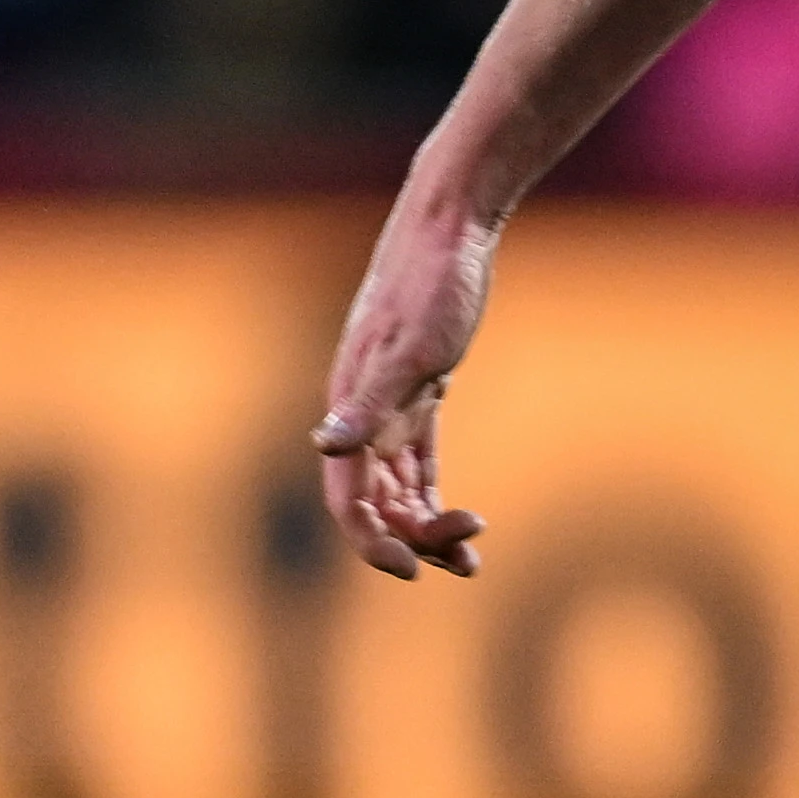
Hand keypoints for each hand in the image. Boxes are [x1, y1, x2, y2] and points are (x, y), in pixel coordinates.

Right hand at [310, 187, 501, 579]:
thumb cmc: (432, 283)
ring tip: (472, 558)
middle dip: (413, 538)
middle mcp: (362, 415)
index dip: (372, 541)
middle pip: (374, 504)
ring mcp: (389, 407)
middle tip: (467, 559)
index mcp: (350, 408)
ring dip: (427, 528)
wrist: (451, 227)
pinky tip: (466, 523)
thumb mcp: (411, 345)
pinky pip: (417, 467)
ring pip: (397, 491)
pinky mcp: (418, 396)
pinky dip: (434, 499)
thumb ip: (370, 401)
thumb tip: (326, 445)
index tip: (414, 570)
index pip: (347, 497)